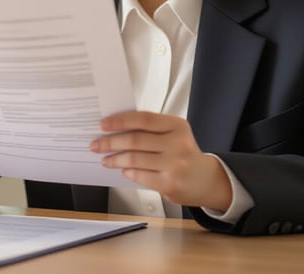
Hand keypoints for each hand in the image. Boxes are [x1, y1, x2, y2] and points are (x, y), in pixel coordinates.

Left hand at [90, 111, 230, 210]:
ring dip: (115, 159)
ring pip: (134, 159)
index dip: (120, 121)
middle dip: (110, 142)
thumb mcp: (174, 134)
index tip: (103, 124)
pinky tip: (123, 169)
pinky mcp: (170, 184)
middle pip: (135, 140)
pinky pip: (139, 175)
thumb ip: (150, 129)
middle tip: (96, 144)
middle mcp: (178, 144)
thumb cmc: (184, 153)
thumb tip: (115, 128)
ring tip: (106, 159)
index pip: (143, 119)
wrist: (207, 180)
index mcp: (177, 126)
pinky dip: (127, 172)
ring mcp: (175, 165)